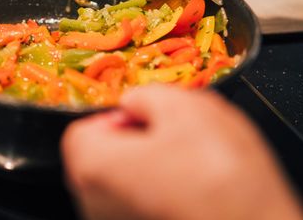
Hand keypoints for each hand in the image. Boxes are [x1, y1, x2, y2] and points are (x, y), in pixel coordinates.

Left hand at [62, 85, 302, 219]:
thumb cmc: (221, 176)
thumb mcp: (186, 108)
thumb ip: (146, 95)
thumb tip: (134, 101)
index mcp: (94, 167)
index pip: (81, 130)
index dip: (115, 116)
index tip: (146, 117)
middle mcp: (95, 205)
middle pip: (100, 158)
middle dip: (133, 141)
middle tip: (174, 137)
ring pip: (123, 185)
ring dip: (150, 168)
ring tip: (192, 165)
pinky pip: (140, 206)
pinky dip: (161, 194)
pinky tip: (196, 190)